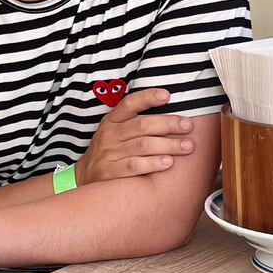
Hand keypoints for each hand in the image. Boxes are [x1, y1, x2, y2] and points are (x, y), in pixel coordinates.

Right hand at [76, 88, 194, 185]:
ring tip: (187, 146)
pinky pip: (134, 166)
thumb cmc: (109, 151)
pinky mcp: (110, 172)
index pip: (129, 103)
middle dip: (168, 124)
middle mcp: (110, 134)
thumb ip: (136, 122)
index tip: (167, 95)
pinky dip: (153, 163)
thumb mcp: (115, 131)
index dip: (147, 97)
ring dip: (168, 145)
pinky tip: (168, 162)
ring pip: (142, 146)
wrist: (84, 177)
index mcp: (112, 120)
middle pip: (142, 125)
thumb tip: (172, 114)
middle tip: (189, 126)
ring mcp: (109, 153)